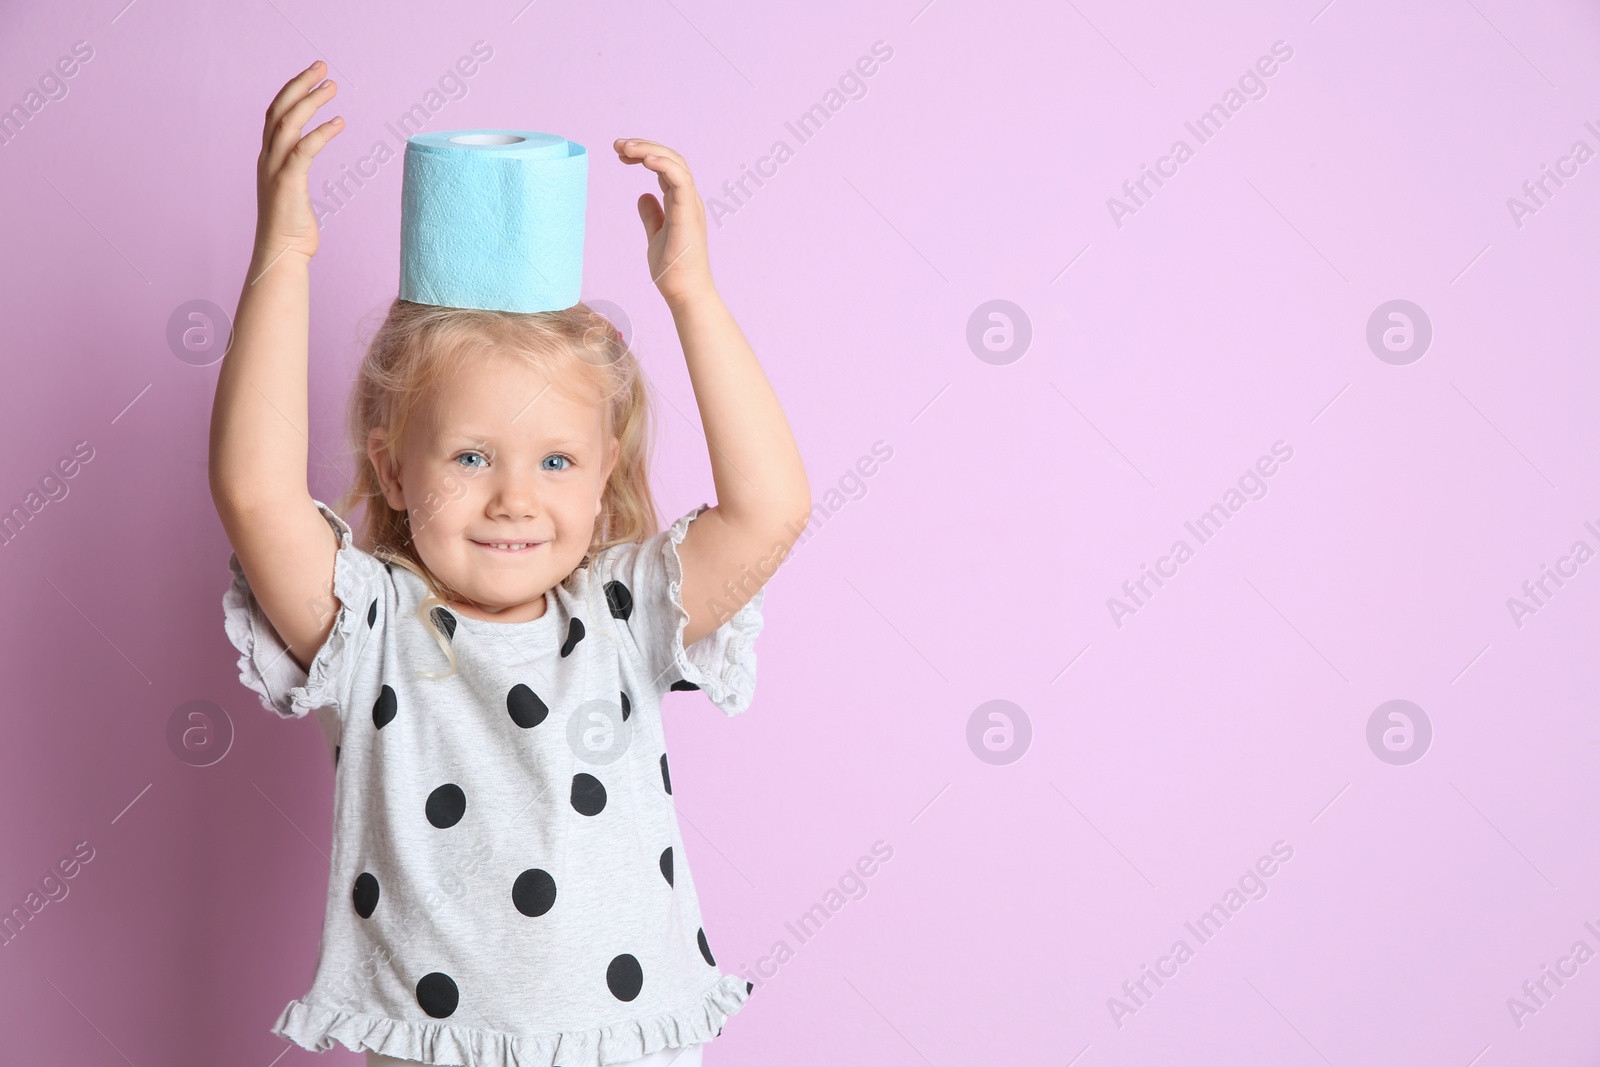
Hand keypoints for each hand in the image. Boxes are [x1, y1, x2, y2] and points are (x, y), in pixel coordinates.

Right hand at [255, 60, 343, 264]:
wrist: (281, 254)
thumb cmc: (291, 227)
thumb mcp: (292, 191)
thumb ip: (295, 170)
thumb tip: (303, 160)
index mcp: (269, 158)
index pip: (276, 115)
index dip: (292, 92)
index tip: (313, 76)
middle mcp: (268, 158)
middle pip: (279, 110)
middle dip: (300, 84)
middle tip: (322, 66)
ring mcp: (275, 169)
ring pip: (288, 123)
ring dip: (310, 101)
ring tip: (332, 85)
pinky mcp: (288, 182)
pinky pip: (304, 150)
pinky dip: (321, 133)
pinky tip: (339, 122)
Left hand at [613, 138, 714, 308]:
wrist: (685, 293)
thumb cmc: (673, 270)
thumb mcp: (655, 237)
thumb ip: (651, 216)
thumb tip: (642, 197)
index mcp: (681, 203)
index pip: (666, 168)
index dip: (645, 155)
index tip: (621, 154)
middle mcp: (688, 200)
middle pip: (671, 159)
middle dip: (644, 146)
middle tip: (617, 144)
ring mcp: (690, 205)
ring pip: (676, 163)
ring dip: (650, 150)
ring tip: (625, 147)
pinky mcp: (688, 214)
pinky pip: (680, 180)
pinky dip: (664, 164)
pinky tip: (645, 158)